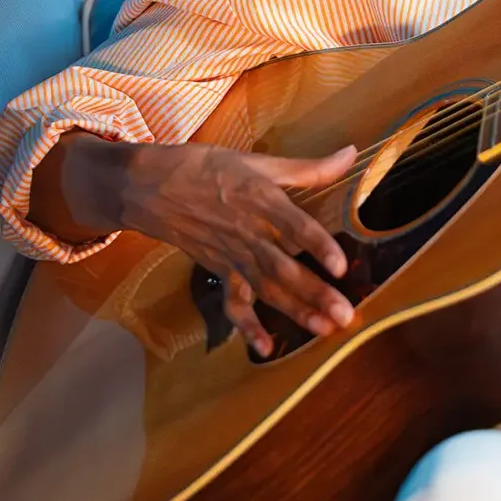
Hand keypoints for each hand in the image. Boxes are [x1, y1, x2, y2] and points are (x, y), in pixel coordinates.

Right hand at [59, 137, 357, 355]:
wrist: (149, 186)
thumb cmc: (207, 168)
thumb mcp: (258, 162)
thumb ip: (308, 167)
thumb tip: (351, 152)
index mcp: (261, 200)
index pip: (295, 225)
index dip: (317, 246)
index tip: (340, 266)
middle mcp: (248, 232)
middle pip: (284, 267)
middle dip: (315, 293)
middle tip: (345, 315)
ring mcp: (232, 255)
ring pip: (266, 288)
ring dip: (295, 311)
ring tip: (324, 329)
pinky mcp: (218, 270)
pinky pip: (233, 302)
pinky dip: (247, 326)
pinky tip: (265, 347)